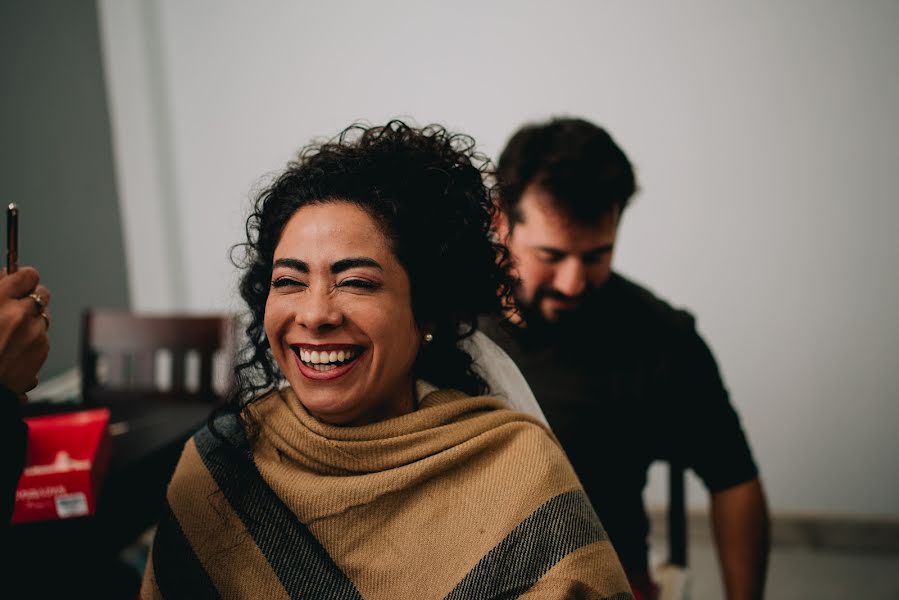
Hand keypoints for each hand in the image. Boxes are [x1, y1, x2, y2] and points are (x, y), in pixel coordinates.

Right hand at [0, 267, 50, 394]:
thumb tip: (6, 277)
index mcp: (0, 300)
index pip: (27, 275)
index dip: (23, 278)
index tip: (18, 282)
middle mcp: (21, 314)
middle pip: (42, 294)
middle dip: (31, 298)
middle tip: (17, 306)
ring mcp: (34, 332)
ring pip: (43, 316)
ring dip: (32, 320)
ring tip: (10, 333)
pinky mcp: (42, 350)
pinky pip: (42, 336)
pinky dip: (33, 339)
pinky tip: (14, 349)